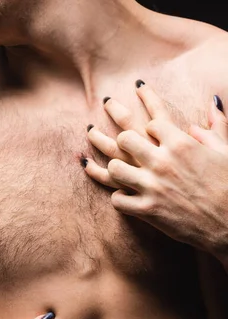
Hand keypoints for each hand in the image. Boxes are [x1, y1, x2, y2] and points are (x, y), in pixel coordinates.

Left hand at [84, 82, 227, 261]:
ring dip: (110, 168)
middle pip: (124, 139)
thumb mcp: (226, 151)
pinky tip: (121, 196)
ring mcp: (152, 187)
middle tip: (107, 136)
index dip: (148, 123)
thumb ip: (215, 126)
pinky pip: (118, 200)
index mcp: (182, 144)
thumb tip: (212, 102)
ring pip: (114, 169)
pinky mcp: (147, 211)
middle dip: (117, 138)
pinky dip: (118, 198)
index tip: (146, 126)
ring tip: (106, 166)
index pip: (151, 122)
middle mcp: (162, 162)